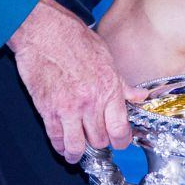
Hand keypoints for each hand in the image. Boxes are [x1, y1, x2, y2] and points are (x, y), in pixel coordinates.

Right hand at [7, 0, 147, 163]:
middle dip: (99, 144)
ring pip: (77, 145)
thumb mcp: (106, 57)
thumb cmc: (74, 39)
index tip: (119, 142)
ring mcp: (68, 107)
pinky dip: (60, 146)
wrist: (44, 31)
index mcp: (108, 89)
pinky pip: (56, 137)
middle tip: (97, 141)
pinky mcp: (47, 109)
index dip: (121, 141)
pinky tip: (62, 146)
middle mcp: (90, 101)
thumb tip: (139, 96)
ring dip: (78, 153)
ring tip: (78, 153)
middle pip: (100, 140)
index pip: (120, 129)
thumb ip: (122, 83)